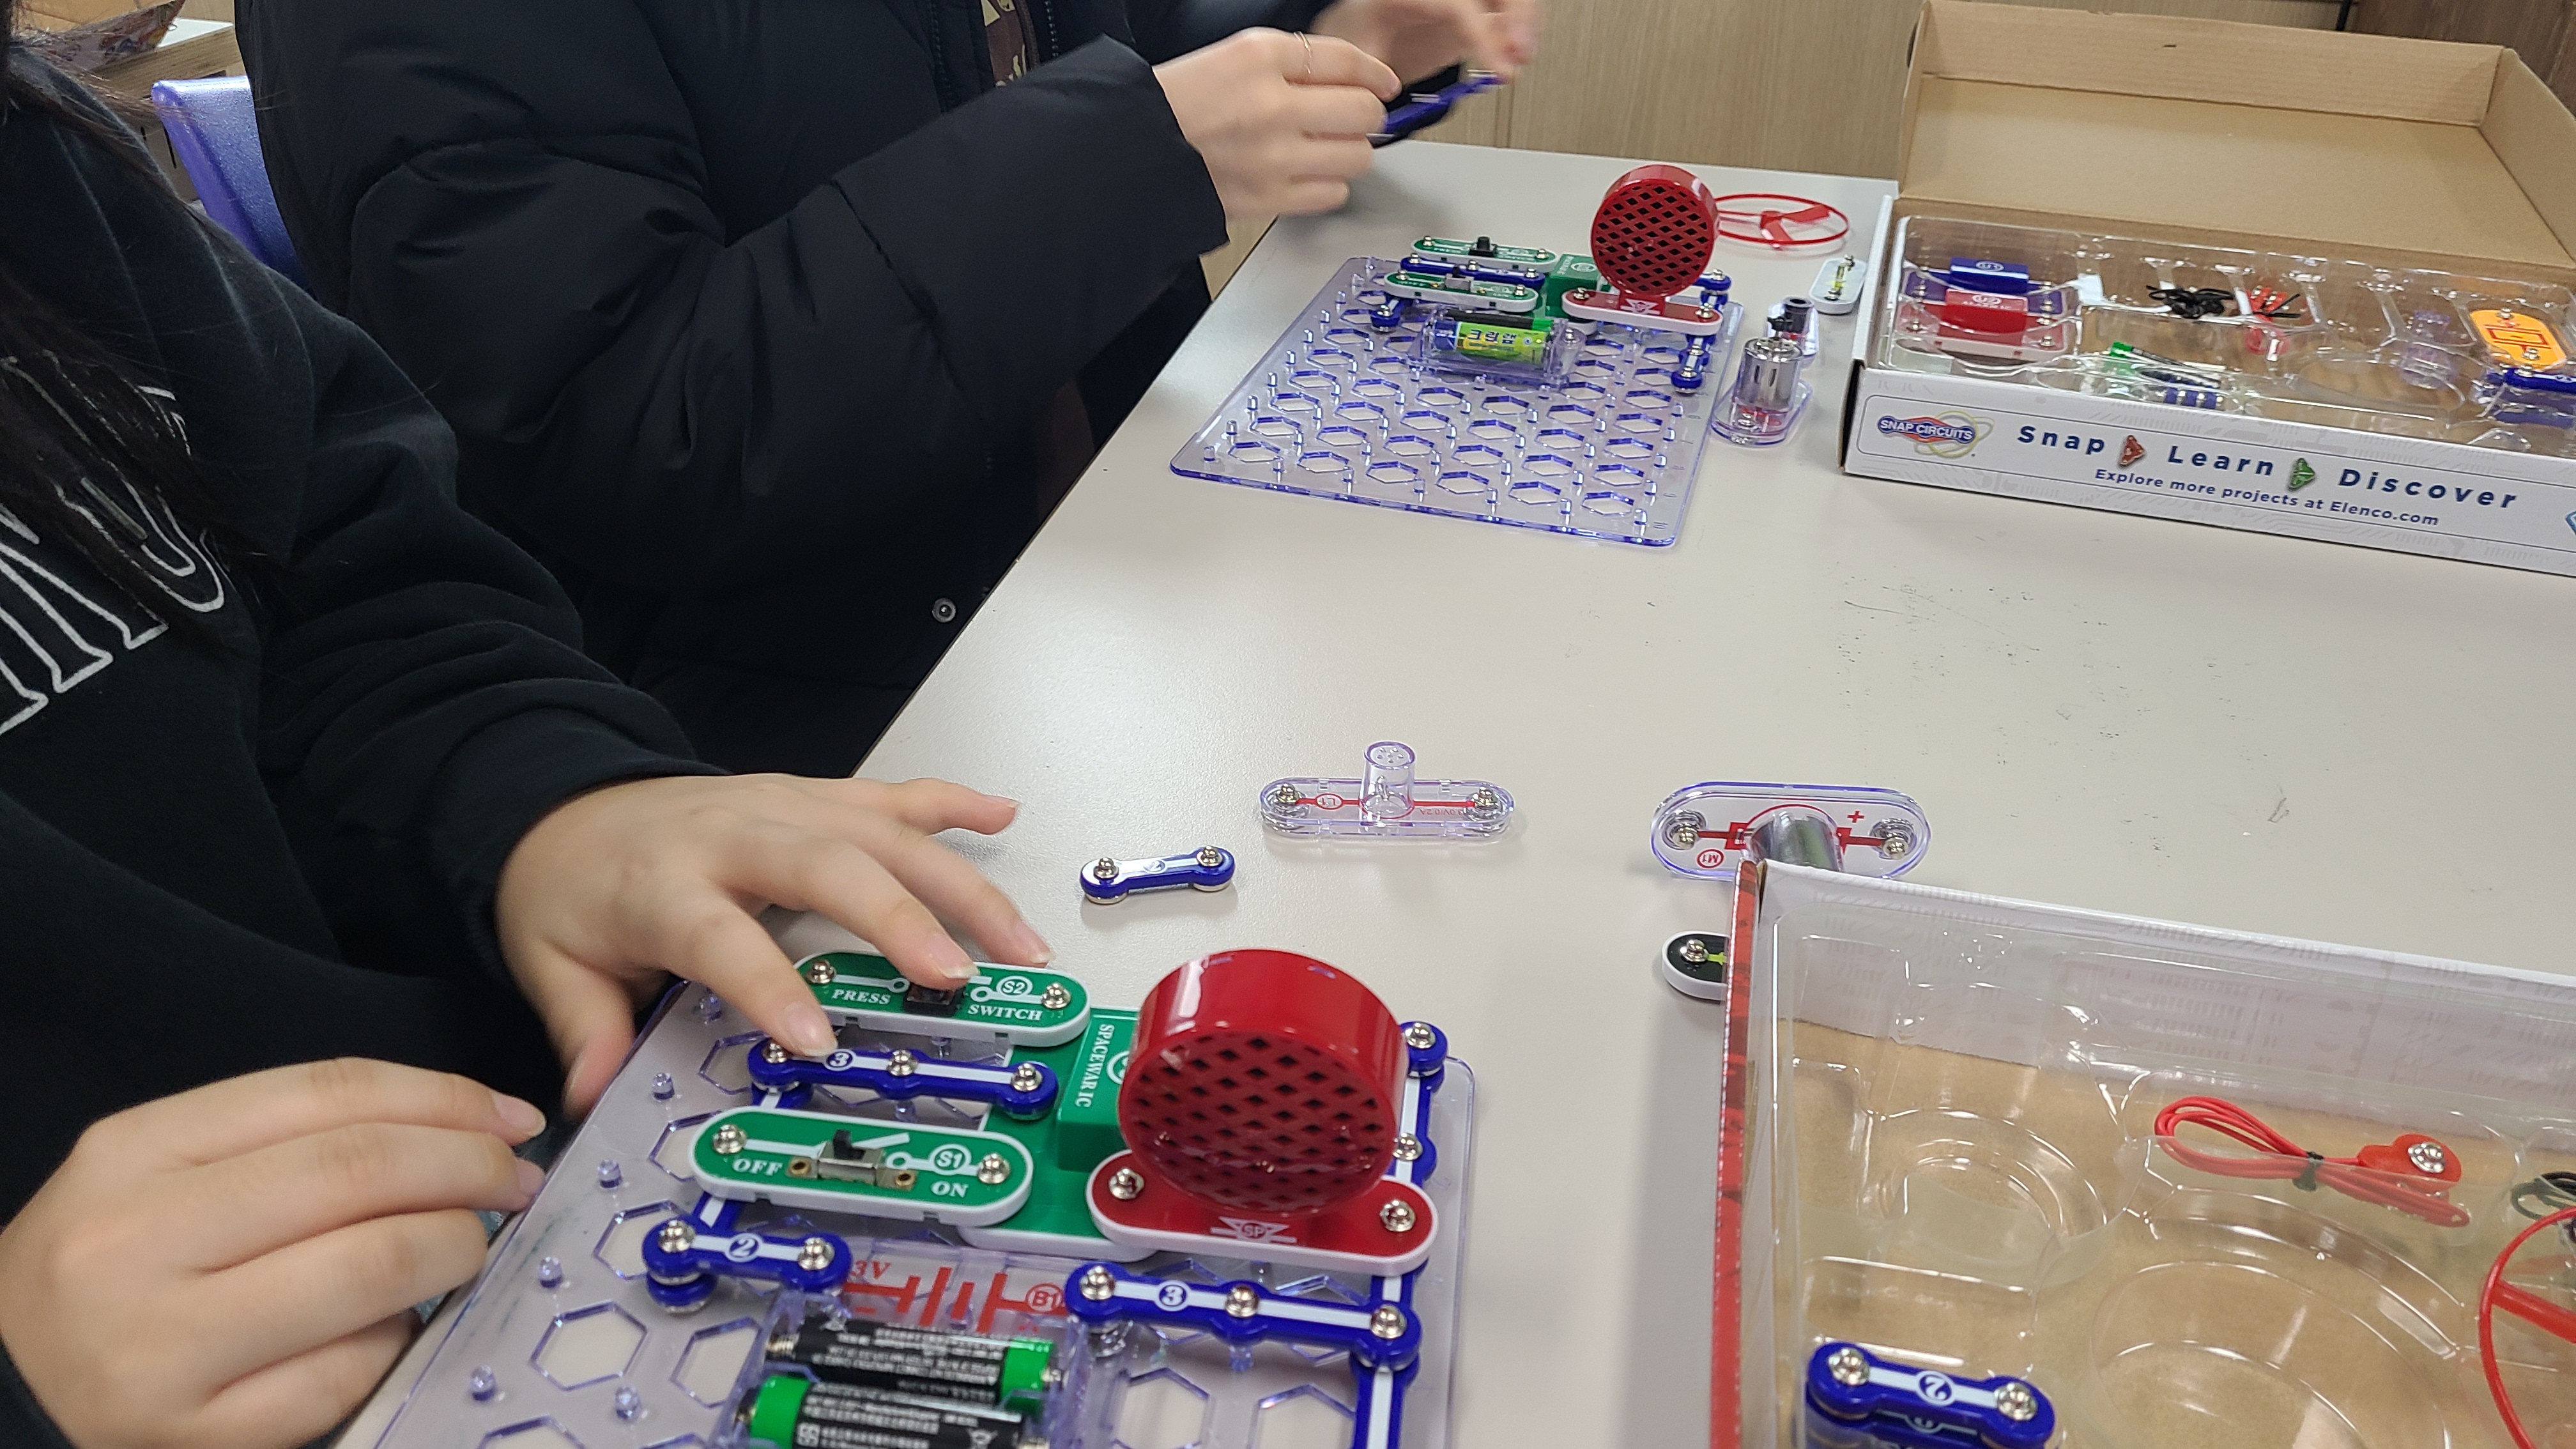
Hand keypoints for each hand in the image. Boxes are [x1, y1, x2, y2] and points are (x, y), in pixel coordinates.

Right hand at [0, 1061, 545, 1448]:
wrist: (5, 1391)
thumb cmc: (110, 1275)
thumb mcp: (161, 1179)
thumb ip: (289, 1145)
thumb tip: (461, 1129)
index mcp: (133, 1154)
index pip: (326, 1095)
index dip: (443, 1098)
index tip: (507, 1116)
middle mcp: (137, 1243)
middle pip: (357, 1175)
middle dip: (467, 1169)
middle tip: (513, 1180)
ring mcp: (162, 1348)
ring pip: (368, 1272)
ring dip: (452, 1250)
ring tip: (472, 1246)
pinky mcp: (197, 1436)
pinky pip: (346, 1372)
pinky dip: (396, 1340)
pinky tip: (399, 1326)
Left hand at [496, 774, 1048, 1111]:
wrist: (563, 807)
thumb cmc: (571, 892)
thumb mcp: (552, 966)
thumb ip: (585, 1030)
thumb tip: (591, 1096)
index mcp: (663, 884)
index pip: (719, 934)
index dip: (767, 985)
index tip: (816, 1038)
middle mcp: (734, 834)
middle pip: (827, 865)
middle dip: (899, 918)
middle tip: (955, 976)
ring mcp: (782, 805)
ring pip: (881, 832)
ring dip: (958, 881)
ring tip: (1018, 939)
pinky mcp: (812, 794)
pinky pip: (891, 792)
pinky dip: (952, 801)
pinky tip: (1004, 814)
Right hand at [1155, 29, 1398, 221]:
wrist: (1132, 156)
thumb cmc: (1175, 107)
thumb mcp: (1229, 57)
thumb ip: (1290, 62)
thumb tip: (1349, 80)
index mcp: (1259, 58)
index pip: (1345, 60)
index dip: (1374, 73)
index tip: (1383, 83)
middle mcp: (1272, 105)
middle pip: (1363, 111)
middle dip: (1366, 114)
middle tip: (1354, 118)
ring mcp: (1274, 157)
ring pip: (1357, 155)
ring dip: (1349, 151)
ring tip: (1326, 148)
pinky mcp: (1270, 198)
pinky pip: (1332, 193)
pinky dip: (1328, 185)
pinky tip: (1308, 175)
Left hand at [1310, 0, 1540, 85]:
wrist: (1363, 24)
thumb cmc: (1360, 29)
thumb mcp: (1356, 48)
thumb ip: (1369, 69)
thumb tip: (1384, 92)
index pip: (1457, 4)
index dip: (1484, 36)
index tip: (1499, 68)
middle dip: (1516, 18)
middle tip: (1521, 54)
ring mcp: (1463, 0)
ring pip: (1507, 0)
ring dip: (1523, 25)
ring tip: (1522, 58)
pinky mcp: (1475, 11)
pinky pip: (1507, 13)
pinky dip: (1519, 32)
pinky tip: (1517, 55)